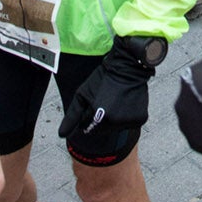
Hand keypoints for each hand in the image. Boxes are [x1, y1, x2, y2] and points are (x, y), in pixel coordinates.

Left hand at [58, 42, 153, 163]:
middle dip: (99, 119)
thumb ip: (72, 116)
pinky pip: (128, 124)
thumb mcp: (82, 95)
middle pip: (101, 130)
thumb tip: (61, 135)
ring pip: (115, 128)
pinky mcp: (140, 119)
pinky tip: (126, 103)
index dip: (87, 114)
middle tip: (105, 100)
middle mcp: (115, 122)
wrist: (127, 67)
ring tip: (116, 101)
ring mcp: (129, 121)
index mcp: (99, 116)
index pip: (86, 127)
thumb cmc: (102, 79)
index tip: (94, 101)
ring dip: (113, 119)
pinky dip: (126, 117)